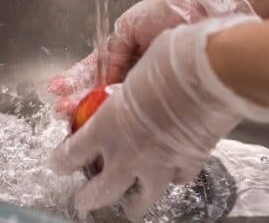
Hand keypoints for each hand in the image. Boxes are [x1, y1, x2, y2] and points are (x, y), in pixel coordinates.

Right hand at [47, 0, 254, 116]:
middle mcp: (138, 71)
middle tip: (62, 111)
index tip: (57, 90)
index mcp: (127, 51)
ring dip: (95, 110)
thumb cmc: (171, 9)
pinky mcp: (171, 95)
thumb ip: (114, 51)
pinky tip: (110, 124)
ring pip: (120, 102)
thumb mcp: (132, 26)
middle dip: (80, 99)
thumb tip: (104, 80)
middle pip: (103, 89)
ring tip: (73, 116)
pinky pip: (144, 108)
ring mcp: (153, 84)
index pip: (96, 69)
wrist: (210, 9)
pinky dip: (125, 117)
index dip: (76, 80)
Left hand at [49, 15, 268, 220]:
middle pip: (101, 191)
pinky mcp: (188, 165)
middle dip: (89, 199)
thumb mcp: (133, 73)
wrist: (212, 72)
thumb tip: (126, 89)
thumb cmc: (170, 60)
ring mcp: (159, 164)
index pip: (74, 152)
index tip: (57, 164)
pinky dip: (172, 180)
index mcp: (108, 125)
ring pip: (140, 200)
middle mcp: (129, 152)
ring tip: (129, 207)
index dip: (62, 161)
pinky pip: (177, 181)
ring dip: (132, 204)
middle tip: (83, 202)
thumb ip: (125, 91)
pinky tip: (171, 176)